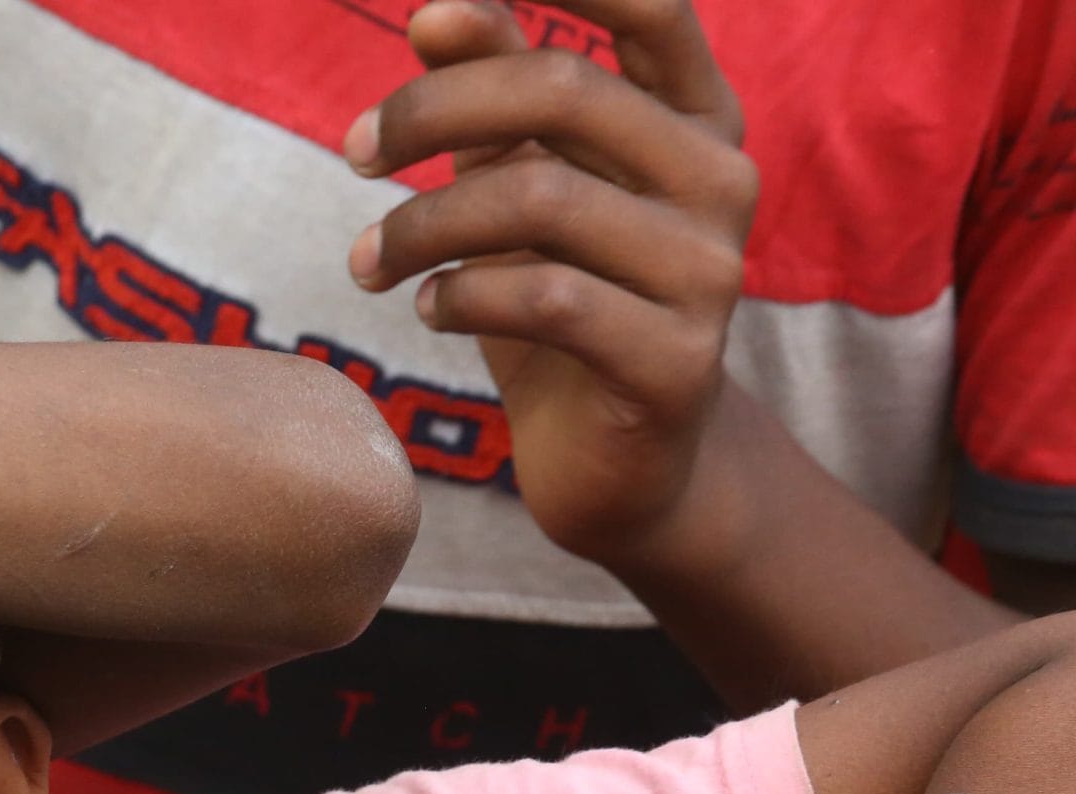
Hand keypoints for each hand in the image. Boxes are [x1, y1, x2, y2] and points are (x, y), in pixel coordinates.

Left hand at [345, 0, 756, 570]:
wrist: (621, 465)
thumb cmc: (562, 307)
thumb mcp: (519, 191)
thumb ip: (492, 98)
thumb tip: (436, 9)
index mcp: (695, 117)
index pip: (651, 5)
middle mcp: (720, 178)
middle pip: (562, 89)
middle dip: (434, 110)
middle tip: (355, 150)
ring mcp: (710, 271)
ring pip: (539, 199)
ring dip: (422, 223)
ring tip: (368, 261)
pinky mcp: (676, 361)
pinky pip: (545, 299)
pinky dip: (461, 295)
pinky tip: (426, 308)